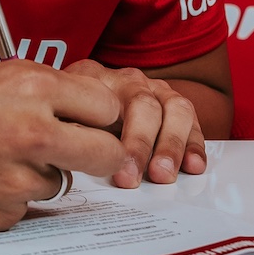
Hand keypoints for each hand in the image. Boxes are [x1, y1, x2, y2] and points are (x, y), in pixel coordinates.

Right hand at [0, 61, 127, 231]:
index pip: (106, 106)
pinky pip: (23, 209)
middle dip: (96, 154)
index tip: (90, 120)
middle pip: (105, 154)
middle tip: (75, 151)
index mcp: (28, 86)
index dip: (98, 116)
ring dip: (39, 175)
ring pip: (60, 183)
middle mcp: (31, 131)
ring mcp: (16, 179)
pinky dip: (6, 198)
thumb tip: (73, 103)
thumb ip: (31, 90)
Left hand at [63, 59, 206, 187]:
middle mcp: (129, 80)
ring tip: (165, 174)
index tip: (123, 172)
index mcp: (96, 78)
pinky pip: (191, 121)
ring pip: (176, 109)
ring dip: (173, 145)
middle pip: (146, 105)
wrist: (78, 99)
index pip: (114, 102)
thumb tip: (75, 154)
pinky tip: (193, 166)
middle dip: (148, 144)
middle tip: (147, 176)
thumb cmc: (68, 115)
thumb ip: (67, 130)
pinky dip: (194, 144)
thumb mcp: (59, 118)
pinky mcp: (173, 106)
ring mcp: (154, 89)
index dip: (124, 139)